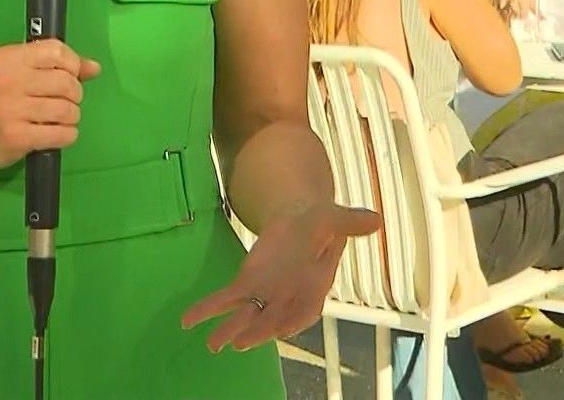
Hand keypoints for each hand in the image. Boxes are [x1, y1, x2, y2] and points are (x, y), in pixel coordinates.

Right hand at [0, 39, 101, 172]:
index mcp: (8, 58)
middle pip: (66, 82)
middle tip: (63, 102)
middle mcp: (8, 80)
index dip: (73, 64)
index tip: (70, 75)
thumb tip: (94, 67)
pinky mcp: (17, 137)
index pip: (56, 51)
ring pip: (68, 110)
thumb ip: (55, 67)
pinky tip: (55, 133)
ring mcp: (11, 110)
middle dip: (74, 95)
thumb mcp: (17, 73)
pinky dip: (67, 135)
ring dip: (71, 117)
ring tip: (58, 119)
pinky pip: (62, 134)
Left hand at [181, 201, 380, 352]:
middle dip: (258, 330)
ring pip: (247, 317)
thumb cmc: (319, 223)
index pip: (305, 309)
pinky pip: (224, 300)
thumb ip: (351, 222)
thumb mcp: (335, 218)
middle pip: (273, 318)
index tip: (285, 329)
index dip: (295, 319)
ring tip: (212, 344)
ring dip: (229, 329)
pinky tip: (188, 320)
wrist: (301, 220)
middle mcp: (288, 297)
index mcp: (313, 287)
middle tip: (240, 343)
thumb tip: (375, 219)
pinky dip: (206, 310)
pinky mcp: (246, 284)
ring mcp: (266, 294)